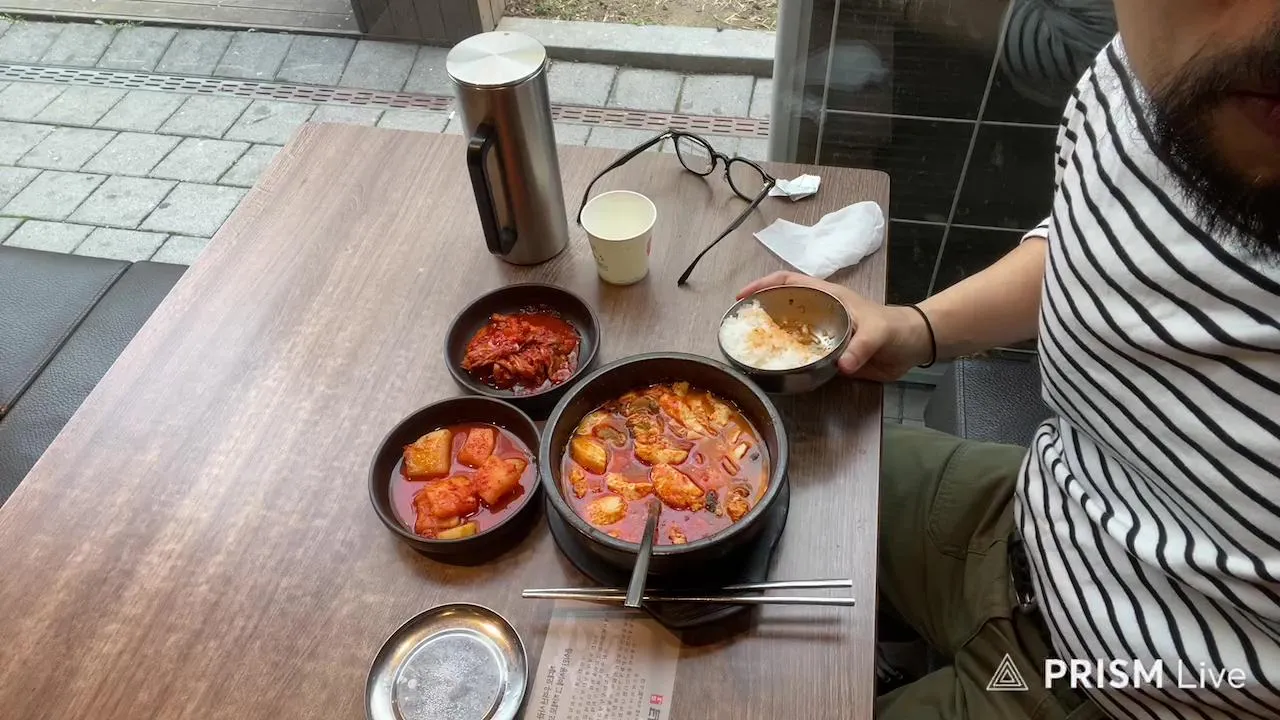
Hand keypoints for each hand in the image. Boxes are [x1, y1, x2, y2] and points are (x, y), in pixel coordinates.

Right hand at [736, 272, 930, 381]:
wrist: (914, 346)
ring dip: (771, 334)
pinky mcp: (829, 351)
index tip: (743, 296)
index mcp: (828, 296)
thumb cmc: (895, 329)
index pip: (788, 281)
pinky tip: (777, 367)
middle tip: (739, 325)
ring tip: (750, 347)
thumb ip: (861, 347)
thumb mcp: (878, 333)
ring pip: (790, 329)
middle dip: (759, 310)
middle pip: (782, 304)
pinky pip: (802, 351)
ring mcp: (824, 331)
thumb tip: (843, 365)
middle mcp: (821, 311)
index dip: (763, 284)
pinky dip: (787, 356)